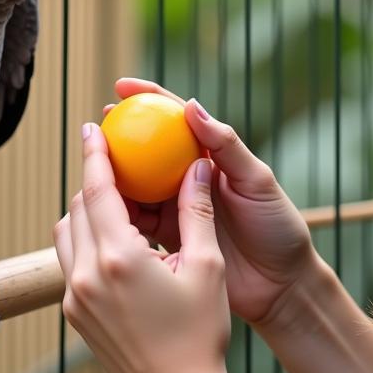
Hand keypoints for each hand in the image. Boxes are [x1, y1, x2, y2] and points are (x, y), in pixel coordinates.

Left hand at [53, 121, 230, 372]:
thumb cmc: (199, 332)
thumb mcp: (206, 266)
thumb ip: (196, 210)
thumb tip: (198, 166)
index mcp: (119, 257)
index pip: (97, 189)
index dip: (94, 154)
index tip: (92, 128)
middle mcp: (86, 273)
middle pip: (78, 206)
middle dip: (94, 181)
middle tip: (115, 164)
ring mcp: (75, 296)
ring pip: (67, 232)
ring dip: (86, 212)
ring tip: (116, 204)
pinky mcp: (74, 313)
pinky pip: (69, 261)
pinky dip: (86, 241)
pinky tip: (114, 244)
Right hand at [111, 78, 317, 327]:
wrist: (281, 286)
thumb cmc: (278, 227)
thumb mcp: (257, 181)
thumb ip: (226, 145)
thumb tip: (190, 106)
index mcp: (211, 156)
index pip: (175, 117)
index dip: (148, 98)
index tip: (121, 87)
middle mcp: (189, 178)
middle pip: (148, 148)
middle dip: (120, 133)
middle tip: (96, 126)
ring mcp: (176, 207)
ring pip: (137, 184)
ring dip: (114, 174)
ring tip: (91, 167)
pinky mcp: (168, 237)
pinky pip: (137, 221)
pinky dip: (119, 213)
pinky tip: (101, 208)